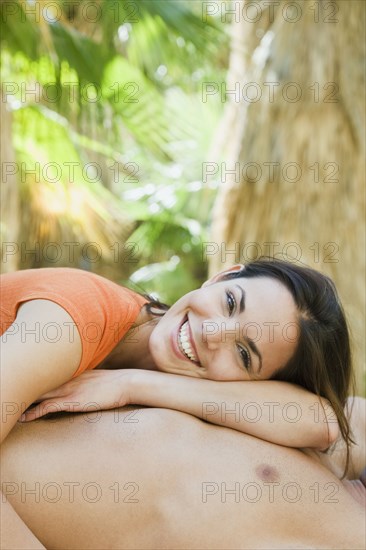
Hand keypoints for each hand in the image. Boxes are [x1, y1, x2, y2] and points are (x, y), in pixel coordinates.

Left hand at [19, 369, 134, 421]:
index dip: (31, 378)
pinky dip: (34, 412)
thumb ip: (83, 380)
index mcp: (71, 372)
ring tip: (9, 407)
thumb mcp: (96, 377)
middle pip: (37, 381)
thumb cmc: (115, 383)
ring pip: (38, 393)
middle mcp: (67, 378)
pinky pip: (48, 407)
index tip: (19, 382)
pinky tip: (24, 418)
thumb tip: (79, 386)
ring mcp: (69, 389)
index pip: (45, 373)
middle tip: (8, 392)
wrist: (127, 383)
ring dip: (23, 401)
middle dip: (22, 387)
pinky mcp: (73, 401)